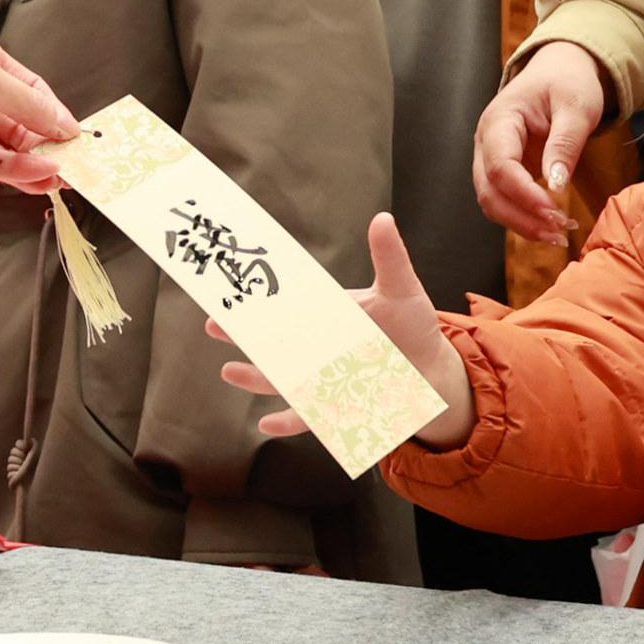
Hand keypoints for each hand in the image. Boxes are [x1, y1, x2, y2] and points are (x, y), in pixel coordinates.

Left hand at [0, 35, 77, 190]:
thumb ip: (29, 103)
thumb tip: (63, 122)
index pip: (28, 89)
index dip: (52, 111)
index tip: (74, 132)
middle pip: (19, 122)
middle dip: (47, 141)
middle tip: (75, 160)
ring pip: (7, 149)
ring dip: (35, 162)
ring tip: (64, 175)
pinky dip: (15, 172)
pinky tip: (38, 175)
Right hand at [216, 214, 473, 453]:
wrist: (430, 367)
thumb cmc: (413, 323)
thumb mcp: (400, 288)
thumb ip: (388, 257)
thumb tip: (382, 219)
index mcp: (325, 314)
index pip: (285, 304)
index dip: (258, 300)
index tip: (232, 292)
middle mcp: (317, 346)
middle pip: (272, 341)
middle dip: (243, 335)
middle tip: (213, 324)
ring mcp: (322, 377)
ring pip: (280, 379)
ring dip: (255, 377)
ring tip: (230, 372)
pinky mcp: (334, 407)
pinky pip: (306, 418)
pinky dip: (287, 423)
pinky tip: (266, 425)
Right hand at [473, 43, 607, 243]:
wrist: (559, 71)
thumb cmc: (568, 83)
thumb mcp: (576, 106)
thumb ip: (565, 143)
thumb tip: (556, 185)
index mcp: (499, 120)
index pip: (499, 166)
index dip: (524, 194)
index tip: (554, 211)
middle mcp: (486, 142)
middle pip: (489, 191)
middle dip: (522, 217)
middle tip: (560, 232)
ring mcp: (491, 159)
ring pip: (493, 203)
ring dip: (522, 224)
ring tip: (559, 235)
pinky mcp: (503, 172)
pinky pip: (505, 202)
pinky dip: (525, 218)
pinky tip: (551, 227)